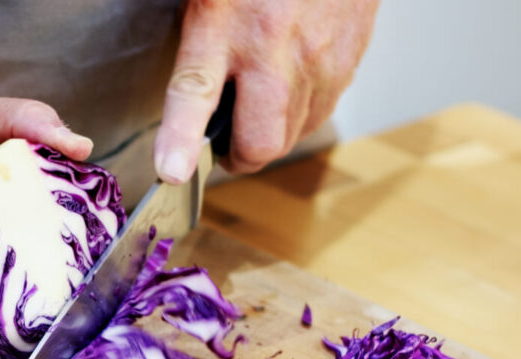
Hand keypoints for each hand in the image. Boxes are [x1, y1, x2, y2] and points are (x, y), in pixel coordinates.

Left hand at [154, 0, 380, 182]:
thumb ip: (195, 43)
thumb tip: (183, 95)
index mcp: (224, 25)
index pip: (195, 92)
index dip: (180, 140)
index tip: (173, 171)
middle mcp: (273, 49)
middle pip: (259, 141)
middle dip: (238, 156)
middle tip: (222, 145)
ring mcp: (317, 61)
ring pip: (292, 136)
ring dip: (269, 136)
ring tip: (254, 112)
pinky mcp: (347, 64)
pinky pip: (320, 114)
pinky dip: (299, 116)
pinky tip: (287, 92)